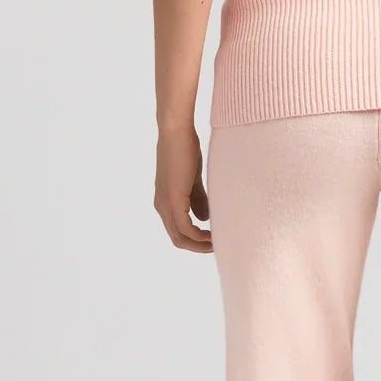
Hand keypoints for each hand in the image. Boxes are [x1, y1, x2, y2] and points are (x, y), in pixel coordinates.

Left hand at [154, 127, 211, 252]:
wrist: (176, 133)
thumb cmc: (184, 150)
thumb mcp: (192, 180)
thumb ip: (198, 199)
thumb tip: (204, 219)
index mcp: (164, 202)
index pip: (177, 231)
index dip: (195, 240)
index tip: (214, 239)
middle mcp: (161, 207)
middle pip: (178, 240)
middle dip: (198, 247)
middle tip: (218, 246)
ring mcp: (165, 205)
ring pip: (180, 238)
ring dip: (200, 244)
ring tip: (218, 242)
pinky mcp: (173, 200)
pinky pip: (185, 228)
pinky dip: (199, 236)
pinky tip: (213, 234)